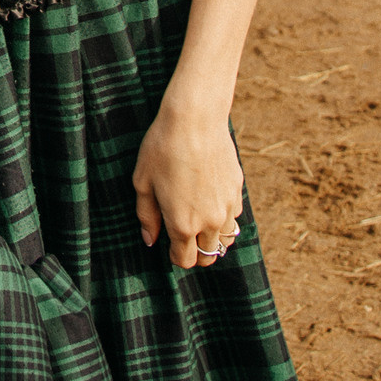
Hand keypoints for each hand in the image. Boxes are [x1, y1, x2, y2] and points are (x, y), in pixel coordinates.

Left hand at [132, 105, 246, 269]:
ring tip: (198, 222)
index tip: (168, 246)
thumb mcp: (143, 182)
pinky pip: (234, 217)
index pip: (185, 260)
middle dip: (195, 252)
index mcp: (183, 224)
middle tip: (183, 237)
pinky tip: (210, 202)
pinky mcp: (237, 192)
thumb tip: (150, 240)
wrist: (195, 121)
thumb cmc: (162, 149)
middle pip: (208, 256)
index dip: (175, 256)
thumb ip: (147, 216)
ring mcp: (227, 208)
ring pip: (225, 240)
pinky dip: (224, 218)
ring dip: (212, 238)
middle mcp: (210, 222)